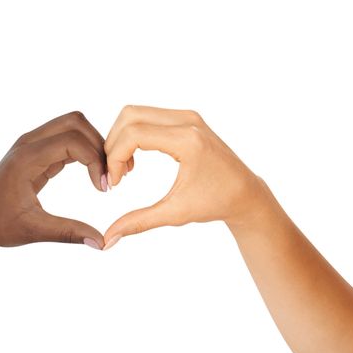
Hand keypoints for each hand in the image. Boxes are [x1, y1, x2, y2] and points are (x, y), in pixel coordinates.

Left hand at [0, 111, 110, 251]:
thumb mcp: (35, 231)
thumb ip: (69, 233)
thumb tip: (103, 243)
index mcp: (25, 159)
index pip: (72, 140)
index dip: (95, 160)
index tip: (104, 189)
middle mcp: (27, 144)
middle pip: (75, 122)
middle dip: (99, 144)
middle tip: (112, 175)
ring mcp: (31, 145)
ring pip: (73, 126)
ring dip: (94, 145)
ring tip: (106, 175)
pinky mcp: (36, 152)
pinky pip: (67, 139)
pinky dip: (84, 152)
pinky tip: (94, 176)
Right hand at [101, 106, 266, 249]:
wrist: (244, 194)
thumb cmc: (215, 203)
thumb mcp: (175, 214)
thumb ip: (138, 222)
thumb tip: (108, 239)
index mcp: (187, 141)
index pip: (134, 134)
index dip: (115, 158)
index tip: (116, 184)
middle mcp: (187, 121)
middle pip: (130, 115)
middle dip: (113, 144)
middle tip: (114, 175)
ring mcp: (188, 117)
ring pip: (137, 113)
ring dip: (122, 139)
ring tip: (125, 170)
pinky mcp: (186, 119)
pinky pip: (149, 117)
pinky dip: (134, 135)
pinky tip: (135, 161)